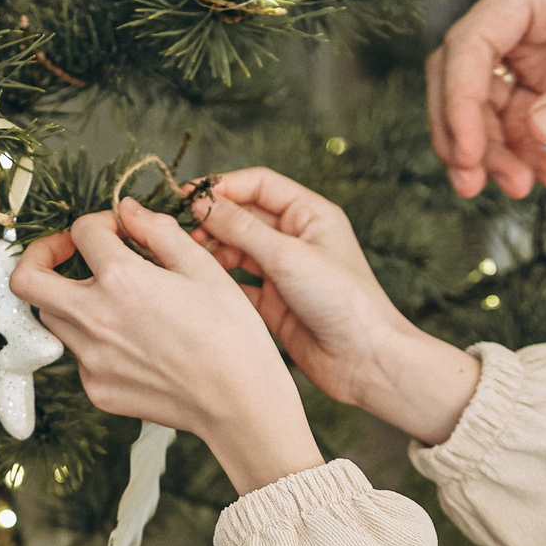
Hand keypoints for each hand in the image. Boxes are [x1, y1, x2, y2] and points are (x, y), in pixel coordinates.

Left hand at [10, 198, 324, 494]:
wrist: (240, 404)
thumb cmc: (232, 335)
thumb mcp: (203, 268)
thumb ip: (158, 231)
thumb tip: (128, 212)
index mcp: (121, 280)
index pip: (83, 231)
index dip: (100, 220)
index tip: (117, 228)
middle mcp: (94, 320)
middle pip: (26, 281)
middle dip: (39, 255)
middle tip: (67, 252)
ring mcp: (91, 360)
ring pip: (51, 317)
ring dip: (67, 297)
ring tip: (105, 296)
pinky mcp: (97, 389)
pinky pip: (78, 354)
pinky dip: (93, 338)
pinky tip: (131, 340)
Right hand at [188, 169, 481, 448]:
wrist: (365, 360)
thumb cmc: (342, 300)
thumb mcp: (288, 256)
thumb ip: (242, 228)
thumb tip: (202, 203)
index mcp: (309, 214)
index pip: (258, 185)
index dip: (222, 187)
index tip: (187, 197)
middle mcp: (295, 239)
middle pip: (243, 216)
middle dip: (211, 221)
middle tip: (181, 232)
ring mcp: (283, 272)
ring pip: (236, 250)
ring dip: (212, 250)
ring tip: (188, 257)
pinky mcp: (273, 304)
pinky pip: (237, 284)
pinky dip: (219, 282)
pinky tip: (201, 284)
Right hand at [428, 0, 545, 198]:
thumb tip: (540, 131)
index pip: (474, 40)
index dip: (459, 99)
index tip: (468, 154)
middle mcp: (534, 10)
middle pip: (466, 72)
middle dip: (464, 131)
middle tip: (473, 185)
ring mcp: (543, 41)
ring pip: (491, 100)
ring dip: (496, 149)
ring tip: (524, 188)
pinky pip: (527, 114)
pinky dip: (530, 148)